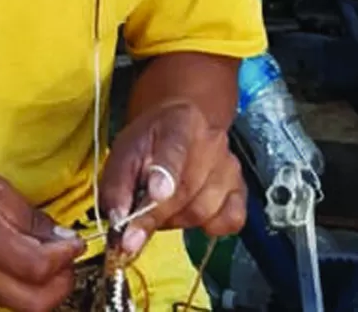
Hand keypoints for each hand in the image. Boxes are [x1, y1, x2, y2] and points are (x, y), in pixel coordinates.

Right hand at [0, 155, 85, 311]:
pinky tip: (16, 259)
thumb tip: (64, 240)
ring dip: (42, 287)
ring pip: (21, 306)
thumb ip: (33, 219)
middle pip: (36, 304)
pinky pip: (1, 299)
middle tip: (66, 258)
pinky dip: (19, 285)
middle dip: (62, 284)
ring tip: (43, 256)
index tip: (75, 241)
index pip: (40, 269)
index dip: (66, 257)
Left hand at [99, 100, 247, 255]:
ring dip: (175, 222)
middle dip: (154, 217)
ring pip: (203, 211)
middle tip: (131, 234)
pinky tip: (189, 216)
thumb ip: (116, 186)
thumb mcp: (124, 153)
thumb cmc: (150, 142)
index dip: (165, 174)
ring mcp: (230, 166)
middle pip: (186, 190)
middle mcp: (212, 142)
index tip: (155, 195)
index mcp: (180, 123)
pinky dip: (209, 228)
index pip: (175, 151)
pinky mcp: (240, 189)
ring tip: (160, 210)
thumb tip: (118, 221)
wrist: (179, 127)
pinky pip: (231, 221)